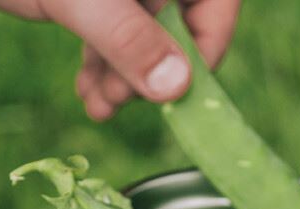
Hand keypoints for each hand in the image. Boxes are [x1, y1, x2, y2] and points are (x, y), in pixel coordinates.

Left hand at [0, 0, 241, 119]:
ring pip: (145, 32)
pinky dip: (104, 63)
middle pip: (178, 23)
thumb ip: (129, 39)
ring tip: (98, 106)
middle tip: (118, 102)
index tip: (180, 93)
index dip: (207, 48)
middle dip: (151, 72)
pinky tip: (88, 91)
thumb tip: (177, 87)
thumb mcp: (81, 0)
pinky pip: (116, 29)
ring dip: (125, 77)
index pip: (217, 2)